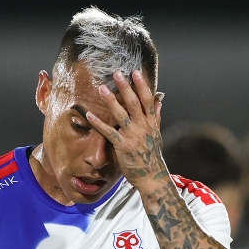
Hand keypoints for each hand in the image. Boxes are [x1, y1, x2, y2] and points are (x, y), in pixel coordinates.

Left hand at [86, 70, 167, 189]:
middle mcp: (142, 127)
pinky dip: (99, 123)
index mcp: (151, 122)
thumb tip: (159, 101)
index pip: (147, 100)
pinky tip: (89, 115)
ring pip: (120, 115)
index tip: (136, 72)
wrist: (152, 176)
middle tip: (117, 73)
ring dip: (110, 101)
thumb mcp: (157, 134)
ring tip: (101, 88)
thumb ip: (156, 117)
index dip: (142, 85)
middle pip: (133, 103)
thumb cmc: (152, 155)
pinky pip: (109, 133)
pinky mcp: (122, 146)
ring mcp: (132, 136)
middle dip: (125, 87)